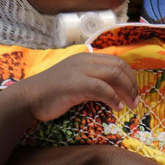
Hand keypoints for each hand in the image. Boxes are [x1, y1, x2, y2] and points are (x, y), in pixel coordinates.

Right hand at [6, 53, 137, 121]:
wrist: (28, 98)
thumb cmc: (51, 93)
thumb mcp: (75, 80)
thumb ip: (92, 80)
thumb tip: (114, 90)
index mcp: (86, 57)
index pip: (116, 61)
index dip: (130, 76)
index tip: (134, 91)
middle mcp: (85, 60)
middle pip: (119, 67)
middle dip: (132, 84)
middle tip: (136, 100)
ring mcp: (80, 70)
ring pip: (114, 75)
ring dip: (126, 91)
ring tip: (131, 105)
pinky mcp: (75, 83)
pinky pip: (101, 88)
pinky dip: (113, 98)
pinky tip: (117, 107)